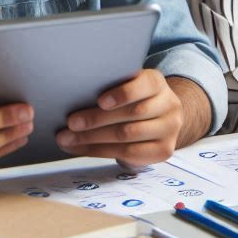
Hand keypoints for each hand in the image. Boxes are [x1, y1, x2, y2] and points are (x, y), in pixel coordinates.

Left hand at [57, 68, 184, 167]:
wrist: (160, 119)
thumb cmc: (133, 99)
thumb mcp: (129, 86)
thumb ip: (111, 86)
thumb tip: (72, 94)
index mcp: (157, 82)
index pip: (145, 85)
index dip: (123, 93)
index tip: (100, 101)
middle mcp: (169, 105)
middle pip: (132, 113)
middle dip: (97, 119)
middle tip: (71, 123)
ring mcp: (169, 130)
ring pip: (127, 136)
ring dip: (93, 139)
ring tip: (68, 139)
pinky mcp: (163, 150)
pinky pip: (129, 154)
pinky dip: (101, 152)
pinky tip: (83, 149)